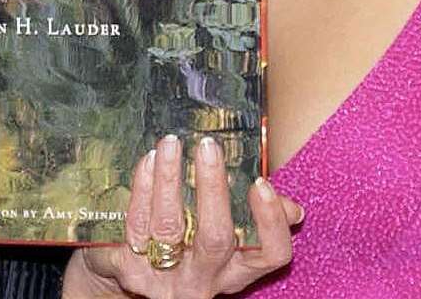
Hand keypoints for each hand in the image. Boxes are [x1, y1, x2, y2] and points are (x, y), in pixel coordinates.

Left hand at [64, 134, 301, 297]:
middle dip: (212, 188)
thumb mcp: (227, 243)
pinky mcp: (128, 267)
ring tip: (171, 143)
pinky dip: (142, 188)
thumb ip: (258, 221)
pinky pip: (135, 223)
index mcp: (235, 269)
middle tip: (208, 146)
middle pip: (215, 238)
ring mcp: (163, 277)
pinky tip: (148, 161)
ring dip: (170, 178)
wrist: (126, 278)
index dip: (271, 222)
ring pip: (170, 225)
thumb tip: (294, 210)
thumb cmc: (187, 248)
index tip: (261, 183)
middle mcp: (203, 278)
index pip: (270, 255)